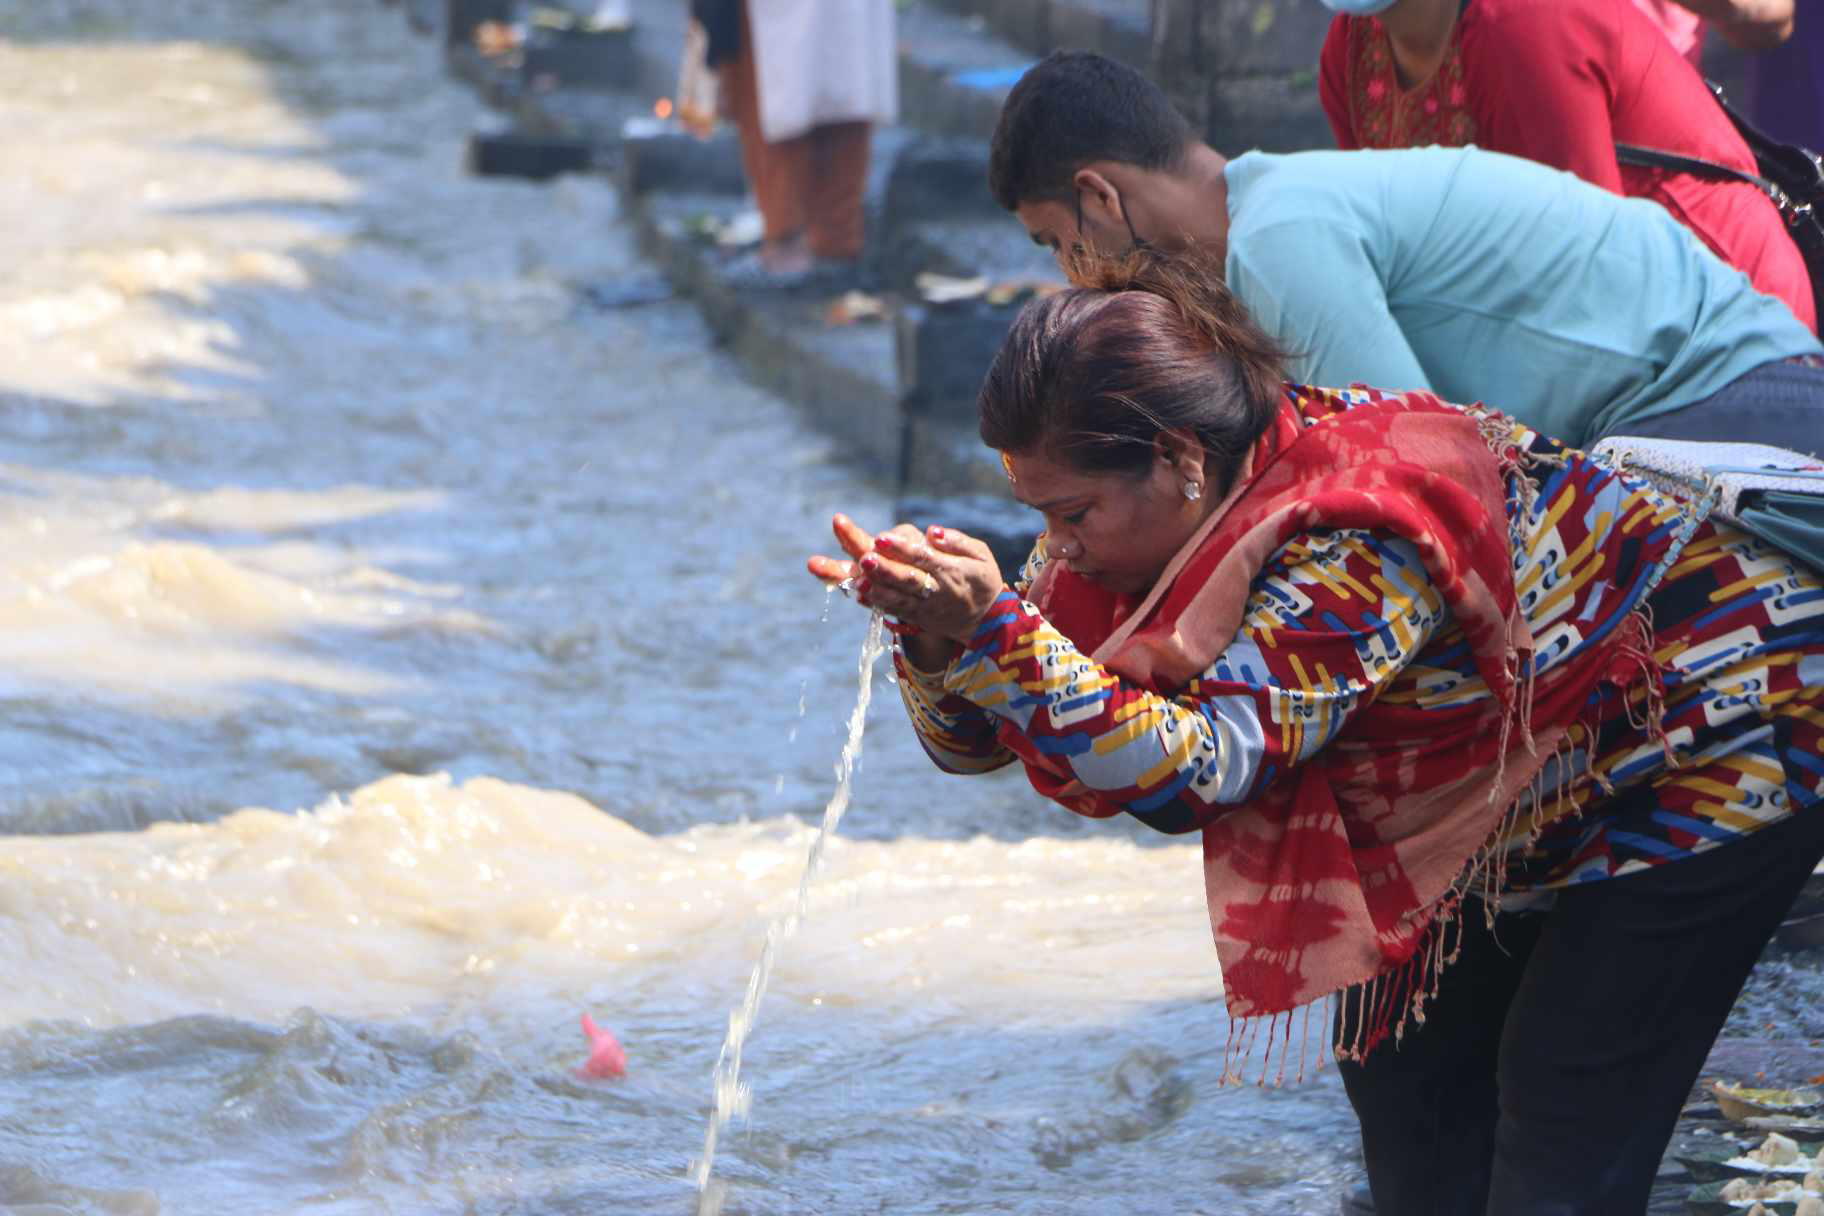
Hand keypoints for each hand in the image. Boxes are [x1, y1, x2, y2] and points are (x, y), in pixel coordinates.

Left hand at [807, 514, 1007, 646]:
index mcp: (952, 571)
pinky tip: (858, 594)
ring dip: (876, 590)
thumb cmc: (982, 579)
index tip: (882, 538)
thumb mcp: (982, 555)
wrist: (986, 622)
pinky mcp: (916, 618)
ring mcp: (924, 607)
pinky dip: (876, 603)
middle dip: (885, 569)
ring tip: (856, 581)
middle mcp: (936, 590)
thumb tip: (932, 531)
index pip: (924, 558)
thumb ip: (958, 542)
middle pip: (907, 579)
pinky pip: (894, 610)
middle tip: (864, 558)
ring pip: (897, 598)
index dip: (903, 548)